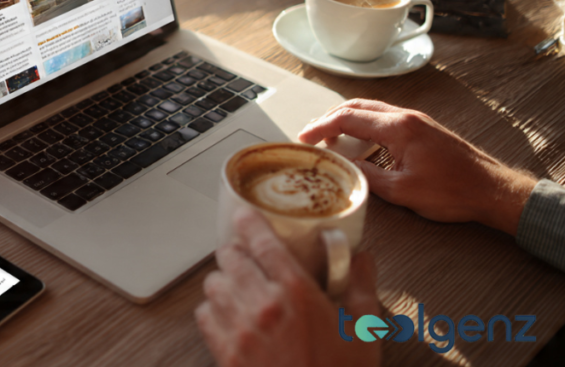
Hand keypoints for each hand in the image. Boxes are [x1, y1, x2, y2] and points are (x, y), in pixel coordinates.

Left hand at [195, 208, 379, 366]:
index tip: (245, 215)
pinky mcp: (225, 353)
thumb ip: (360, 288)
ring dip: (224, 280)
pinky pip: (204, 316)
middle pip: (230, 258)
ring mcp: (240, 331)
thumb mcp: (364, 332)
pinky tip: (228, 313)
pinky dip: (212, 309)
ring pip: (214, 284)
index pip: (262, 241)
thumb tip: (362, 257)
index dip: (249, 222)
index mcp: (296, 294)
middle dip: (236, 252)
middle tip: (246, 254)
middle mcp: (263, 306)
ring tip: (238, 284)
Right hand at [298, 99, 537, 235]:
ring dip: (347, 121)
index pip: (348, 117)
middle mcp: (406, 117)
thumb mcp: (402, 191)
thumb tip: (344, 168)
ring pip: (371, 110)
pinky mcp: (422, 129)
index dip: (321, 127)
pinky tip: (360, 145)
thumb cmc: (453, 191)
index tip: (304, 139)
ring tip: (332, 141)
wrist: (492, 189)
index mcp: (398, 128)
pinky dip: (364, 127)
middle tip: (312, 136)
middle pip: (357, 106)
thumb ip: (367, 176)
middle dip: (330, 119)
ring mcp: (416, 121)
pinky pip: (385, 119)